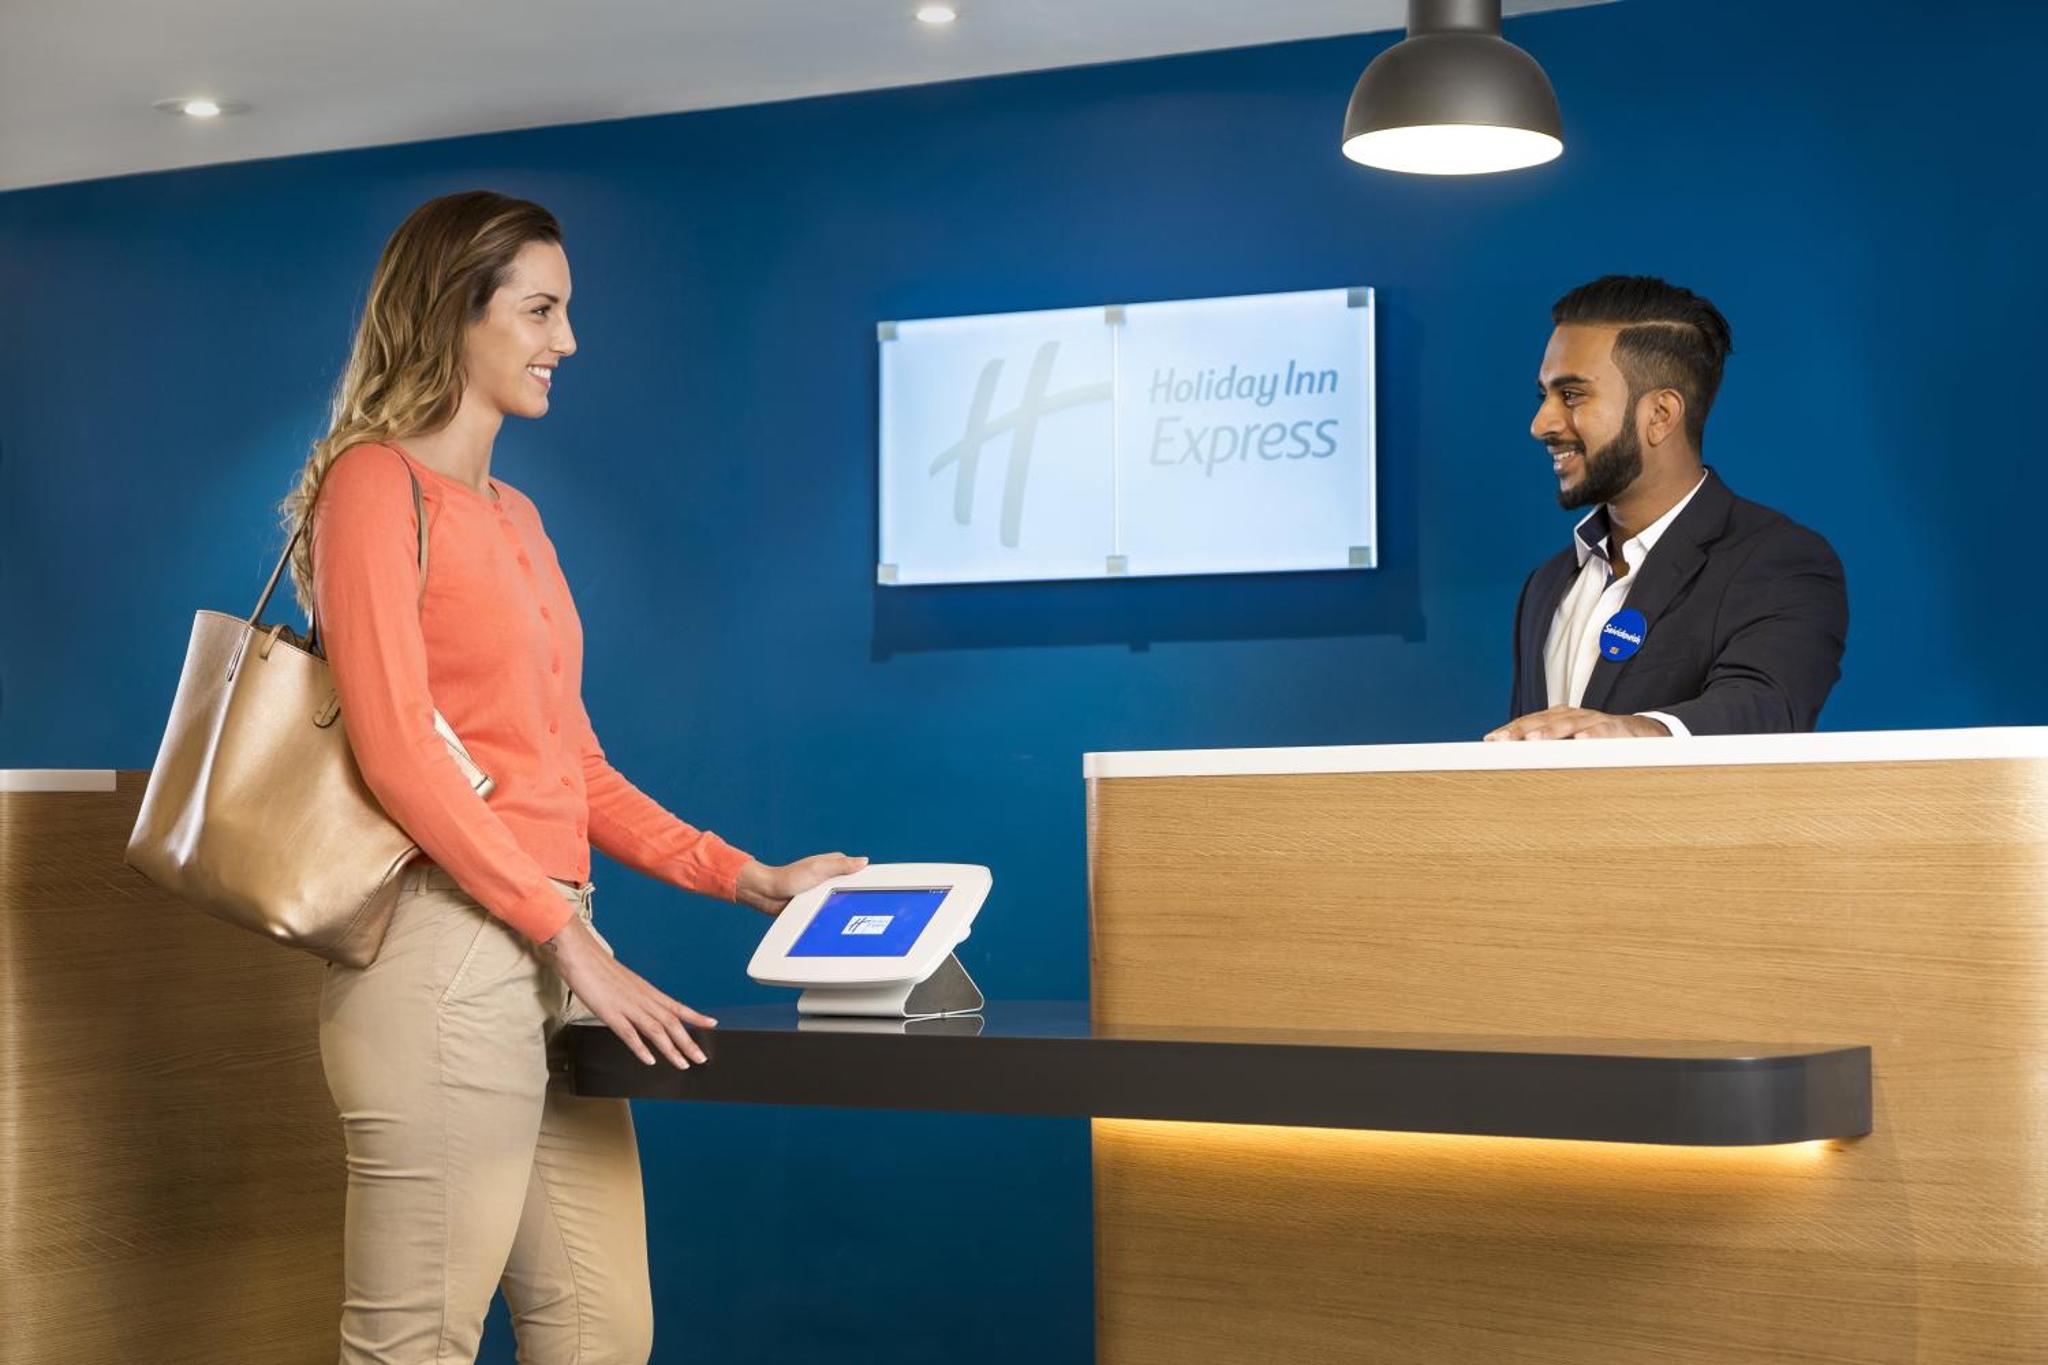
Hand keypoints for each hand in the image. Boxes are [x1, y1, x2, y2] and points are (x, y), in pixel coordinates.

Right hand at [543, 918, 714, 1068]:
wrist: (580, 954)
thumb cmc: (599, 969)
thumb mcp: (624, 985)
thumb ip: (636, 998)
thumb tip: (644, 1009)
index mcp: (647, 991)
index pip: (677, 1006)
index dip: (696, 1016)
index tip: (712, 1024)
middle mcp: (643, 998)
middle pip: (672, 1022)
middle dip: (689, 1042)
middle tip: (701, 1058)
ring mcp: (628, 1006)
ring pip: (656, 1030)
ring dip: (671, 1049)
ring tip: (683, 1064)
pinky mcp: (610, 1013)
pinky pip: (629, 1033)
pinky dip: (640, 1048)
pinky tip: (649, 1060)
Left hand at [735, 852, 868, 914]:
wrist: (768, 895)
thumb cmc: (788, 878)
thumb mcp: (818, 869)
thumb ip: (841, 865)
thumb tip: (864, 861)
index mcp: (834, 864)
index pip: (858, 871)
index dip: (866, 880)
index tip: (875, 890)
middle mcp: (831, 878)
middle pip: (853, 889)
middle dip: (855, 897)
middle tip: (858, 906)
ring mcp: (824, 892)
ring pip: (842, 903)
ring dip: (842, 909)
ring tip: (842, 914)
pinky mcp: (817, 905)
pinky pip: (830, 912)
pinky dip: (832, 916)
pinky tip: (834, 921)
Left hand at [1484, 707, 1671, 740]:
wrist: (1641, 734)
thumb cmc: (1598, 742)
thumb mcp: (1569, 746)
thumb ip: (1546, 753)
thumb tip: (1512, 769)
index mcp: (1558, 719)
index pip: (1529, 723)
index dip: (1510, 730)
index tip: (1490, 741)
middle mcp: (1572, 716)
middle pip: (1542, 721)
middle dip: (1521, 731)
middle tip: (1502, 741)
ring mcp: (1593, 721)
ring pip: (1569, 724)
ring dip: (1550, 732)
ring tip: (1533, 740)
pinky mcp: (1616, 729)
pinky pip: (1603, 731)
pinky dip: (1592, 735)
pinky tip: (1582, 741)